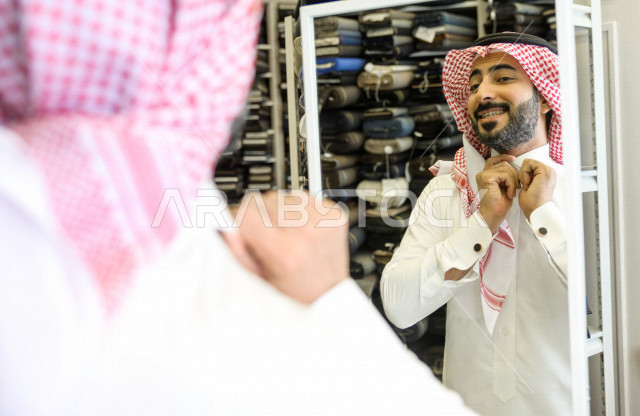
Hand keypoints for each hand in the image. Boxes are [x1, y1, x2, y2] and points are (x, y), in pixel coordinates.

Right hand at [223, 190, 349, 303]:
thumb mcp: (254, 278)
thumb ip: (234, 248)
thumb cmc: (292, 292)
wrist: (327, 297)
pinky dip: (297, 209)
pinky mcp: (335, 214)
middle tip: (268, 240)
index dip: (238, 220)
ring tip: (286, 235)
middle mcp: (307, 233)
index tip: (241, 231)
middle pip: (264, 199)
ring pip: (282, 195)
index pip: (246, 212)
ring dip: (279, 211)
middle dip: (260, 217)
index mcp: (284, 253)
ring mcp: (324, 221)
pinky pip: (303, 196)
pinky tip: (300, 229)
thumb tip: (221, 220)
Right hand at [475, 154, 519, 233]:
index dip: (503, 157)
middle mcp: (482, 174)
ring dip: (513, 181)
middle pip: (504, 164)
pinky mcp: (487, 179)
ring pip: (506, 169)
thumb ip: (505, 175)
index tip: (513, 158)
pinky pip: (505, 175)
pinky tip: (510, 194)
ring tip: (512, 193)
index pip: (494, 160)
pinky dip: (511, 184)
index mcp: (485, 175)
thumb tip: (513, 164)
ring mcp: (483, 175)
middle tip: (516, 188)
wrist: (493, 216)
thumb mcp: (504, 186)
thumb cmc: (499, 204)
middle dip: (514, 175)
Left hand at [518, 158, 556, 219]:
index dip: (524, 174)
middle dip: (523, 174)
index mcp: (546, 175)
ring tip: (528, 185)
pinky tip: (528, 184)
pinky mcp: (545, 171)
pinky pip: (528, 163)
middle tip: (527, 186)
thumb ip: (529, 175)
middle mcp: (550, 171)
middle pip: (529, 163)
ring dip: (523, 174)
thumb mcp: (529, 185)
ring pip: (528, 162)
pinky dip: (524, 174)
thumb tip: (522, 168)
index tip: (527, 186)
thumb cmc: (531, 202)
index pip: (530, 165)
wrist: (536, 210)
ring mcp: (549, 170)